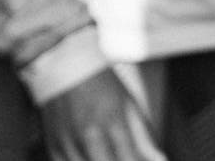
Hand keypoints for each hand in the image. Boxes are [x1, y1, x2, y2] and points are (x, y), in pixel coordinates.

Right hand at [40, 68, 164, 160]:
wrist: (63, 62)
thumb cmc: (99, 82)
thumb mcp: (129, 104)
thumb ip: (144, 136)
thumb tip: (161, 160)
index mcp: (112, 124)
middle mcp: (89, 134)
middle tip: (120, 156)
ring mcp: (68, 140)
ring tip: (105, 155)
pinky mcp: (53, 142)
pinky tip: (88, 156)